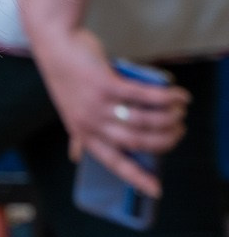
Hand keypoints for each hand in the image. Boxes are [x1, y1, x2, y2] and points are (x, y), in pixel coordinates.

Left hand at [32, 25, 186, 197]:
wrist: (55, 45)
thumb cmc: (68, 78)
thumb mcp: (70, 111)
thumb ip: (78, 133)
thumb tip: (77, 155)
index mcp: (83, 133)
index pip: (112, 163)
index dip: (136, 178)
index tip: (156, 191)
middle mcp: (89, 123)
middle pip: (137, 142)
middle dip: (165, 140)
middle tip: (179, 130)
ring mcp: (96, 105)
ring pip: (143, 121)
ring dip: (169, 118)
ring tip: (180, 112)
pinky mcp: (106, 85)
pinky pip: (145, 97)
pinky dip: (167, 98)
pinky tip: (180, 97)